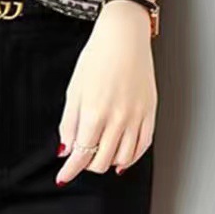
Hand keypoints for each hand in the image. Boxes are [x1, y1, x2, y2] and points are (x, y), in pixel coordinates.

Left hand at [56, 0, 157, 184]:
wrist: (123, 36)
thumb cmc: (97, 56)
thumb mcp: (75, 87)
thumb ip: (69, 121)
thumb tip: (66, 148)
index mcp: (94, 111)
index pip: (81, 154)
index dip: (70, 171)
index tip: (63, 177)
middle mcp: (117, 118)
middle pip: (101, 160)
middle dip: (87, 164)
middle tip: (81, 158)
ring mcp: (137, 116)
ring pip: (124, 158)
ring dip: (109, 162)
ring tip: (100, 155)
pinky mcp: (150, 112)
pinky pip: (144, 146)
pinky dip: (132, 157)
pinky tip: (123, 157)